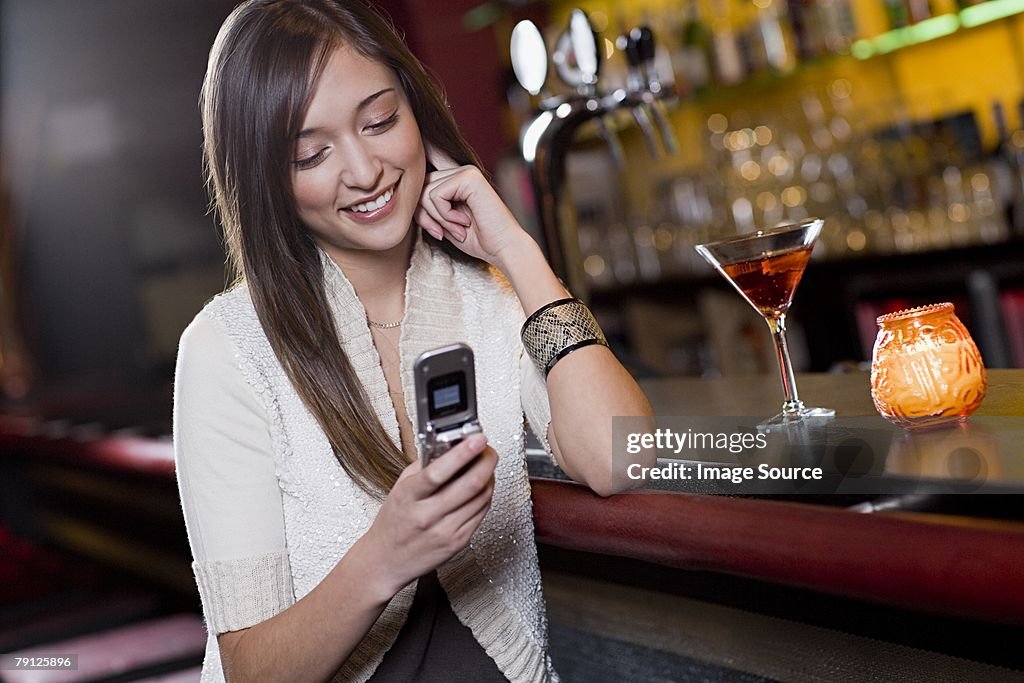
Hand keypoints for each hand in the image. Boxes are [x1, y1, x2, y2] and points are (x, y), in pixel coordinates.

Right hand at [361, 433, 495, 597]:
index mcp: (408, 497)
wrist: (386, 561)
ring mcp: (445, 531)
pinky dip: (486, 495)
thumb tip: (449, 446)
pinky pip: (482, 512)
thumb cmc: (393, 524)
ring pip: (482, 498)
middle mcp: (427, 516)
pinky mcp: (459, 542)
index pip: (438, 472)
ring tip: (485, 466)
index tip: (477, 439)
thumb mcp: (400, 488)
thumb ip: (423, 466)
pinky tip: (481, 487)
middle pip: (470, 485)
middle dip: (486, 462)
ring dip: (489, 477)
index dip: (462, 453)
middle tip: (488, 450)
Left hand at [416, 146, 529, 265]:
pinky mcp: (468, 177)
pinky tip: (463, 223)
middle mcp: (461, 170)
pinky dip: (444, 215)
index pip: (423, 176)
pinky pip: (436, 195)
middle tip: (440, 233)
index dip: (414, 190)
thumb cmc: (478, 239)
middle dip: (424, 215)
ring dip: (437, 218)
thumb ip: (428, 207)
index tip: (426, 210)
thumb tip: (404, 197)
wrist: (504, 248)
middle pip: (419, 186)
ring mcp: (466, 171)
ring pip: (425, 191)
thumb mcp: (444, 222)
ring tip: (456, 229)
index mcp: (456, 178)